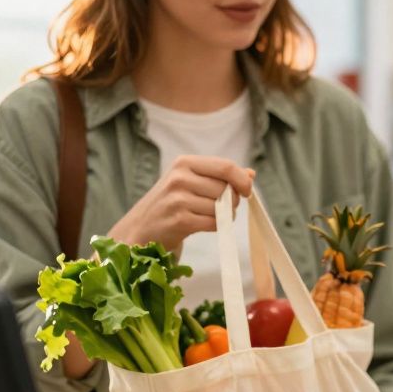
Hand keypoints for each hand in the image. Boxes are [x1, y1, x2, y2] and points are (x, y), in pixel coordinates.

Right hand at [108, 156, 254, 251]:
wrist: (141, 228)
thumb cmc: (171, 203)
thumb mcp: (192, 182)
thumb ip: (220, 176)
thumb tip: (251, 173)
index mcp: (184, 163)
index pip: (226, 166)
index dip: (242, 180)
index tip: (246, 191)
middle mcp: (180, 177)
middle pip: (226, 189)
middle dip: (231, 201)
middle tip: (221, 208)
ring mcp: (178, 199)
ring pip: (221, 207)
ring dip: (223, 216)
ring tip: (208, 216)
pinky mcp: (180, 220)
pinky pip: (214, 223)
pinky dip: (216, 226)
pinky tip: (203, 225)